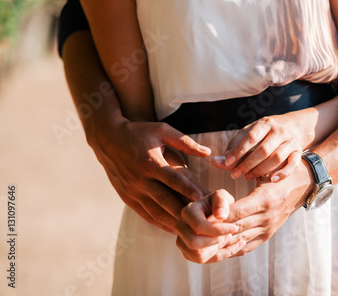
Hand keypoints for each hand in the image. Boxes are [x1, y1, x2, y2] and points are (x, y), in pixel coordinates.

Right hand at [90, 117, 211, 232]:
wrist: (107, 139)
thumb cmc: (138, 132)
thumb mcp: (162, 131)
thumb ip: (185, 142)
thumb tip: (207, 152)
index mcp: (150, 163)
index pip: (173, 179)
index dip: (188, 189)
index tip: (202, 197)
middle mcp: (140, 179)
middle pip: (165, 200)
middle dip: (184, 211)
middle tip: (201, 219)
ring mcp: (132, 190)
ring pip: (155, 211)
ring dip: (173, 221)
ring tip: (191, 229)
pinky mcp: (127, 197)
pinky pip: (145, 214)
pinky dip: (159, 223)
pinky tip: (173, 228)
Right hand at [175, 190, 244, 262]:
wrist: (214, 213)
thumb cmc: (218, 204)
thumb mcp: (221, 197)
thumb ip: (221, 201)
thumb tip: (220, 216)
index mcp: (187, 212)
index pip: (199, 226)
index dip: (218, 230)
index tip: (234, 227)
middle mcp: (181, 227)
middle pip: (193, 243)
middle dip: (215, 241)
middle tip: (228, 234)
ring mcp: (182, 241)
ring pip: (197, 256)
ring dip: (216, 250)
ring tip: (227, 239)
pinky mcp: (188, 252)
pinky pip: (203, 261)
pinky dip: (219, 256)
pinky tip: (231, 247)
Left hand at [176, 160, 314, 261]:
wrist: (303, 185)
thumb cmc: (279, 172)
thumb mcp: (261, 167)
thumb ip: (237, 167)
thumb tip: (215, 160)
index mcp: (265, 199)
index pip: (236, 212)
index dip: (218, 216)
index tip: (200, 216)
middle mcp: (268, 216)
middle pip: (236, 228)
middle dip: (215, 232)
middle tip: (194, 232)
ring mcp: (269, 228)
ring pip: (240, 240)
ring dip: (220, 243)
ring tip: (200, 241)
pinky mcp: (268, 235)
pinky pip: (247, 246)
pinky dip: (231, 248)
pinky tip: (216, 247)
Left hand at [211, 114, 312, 182]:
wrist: (291, 128)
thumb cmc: (262, 135)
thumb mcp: (247, 135)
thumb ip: (232, 148)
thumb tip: (215, 161)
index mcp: (265, 123)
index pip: (251, 137)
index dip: (238, 151)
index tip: (227, 163)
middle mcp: (280, 131)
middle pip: (264, 150)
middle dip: (248, 164)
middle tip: (234, 175)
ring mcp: (290, 142)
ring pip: (277, 158)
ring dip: (261, 170)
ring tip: (248, 177)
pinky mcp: (298, 153)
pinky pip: (293, 165)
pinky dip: (283, 173)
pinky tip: (271, 180)